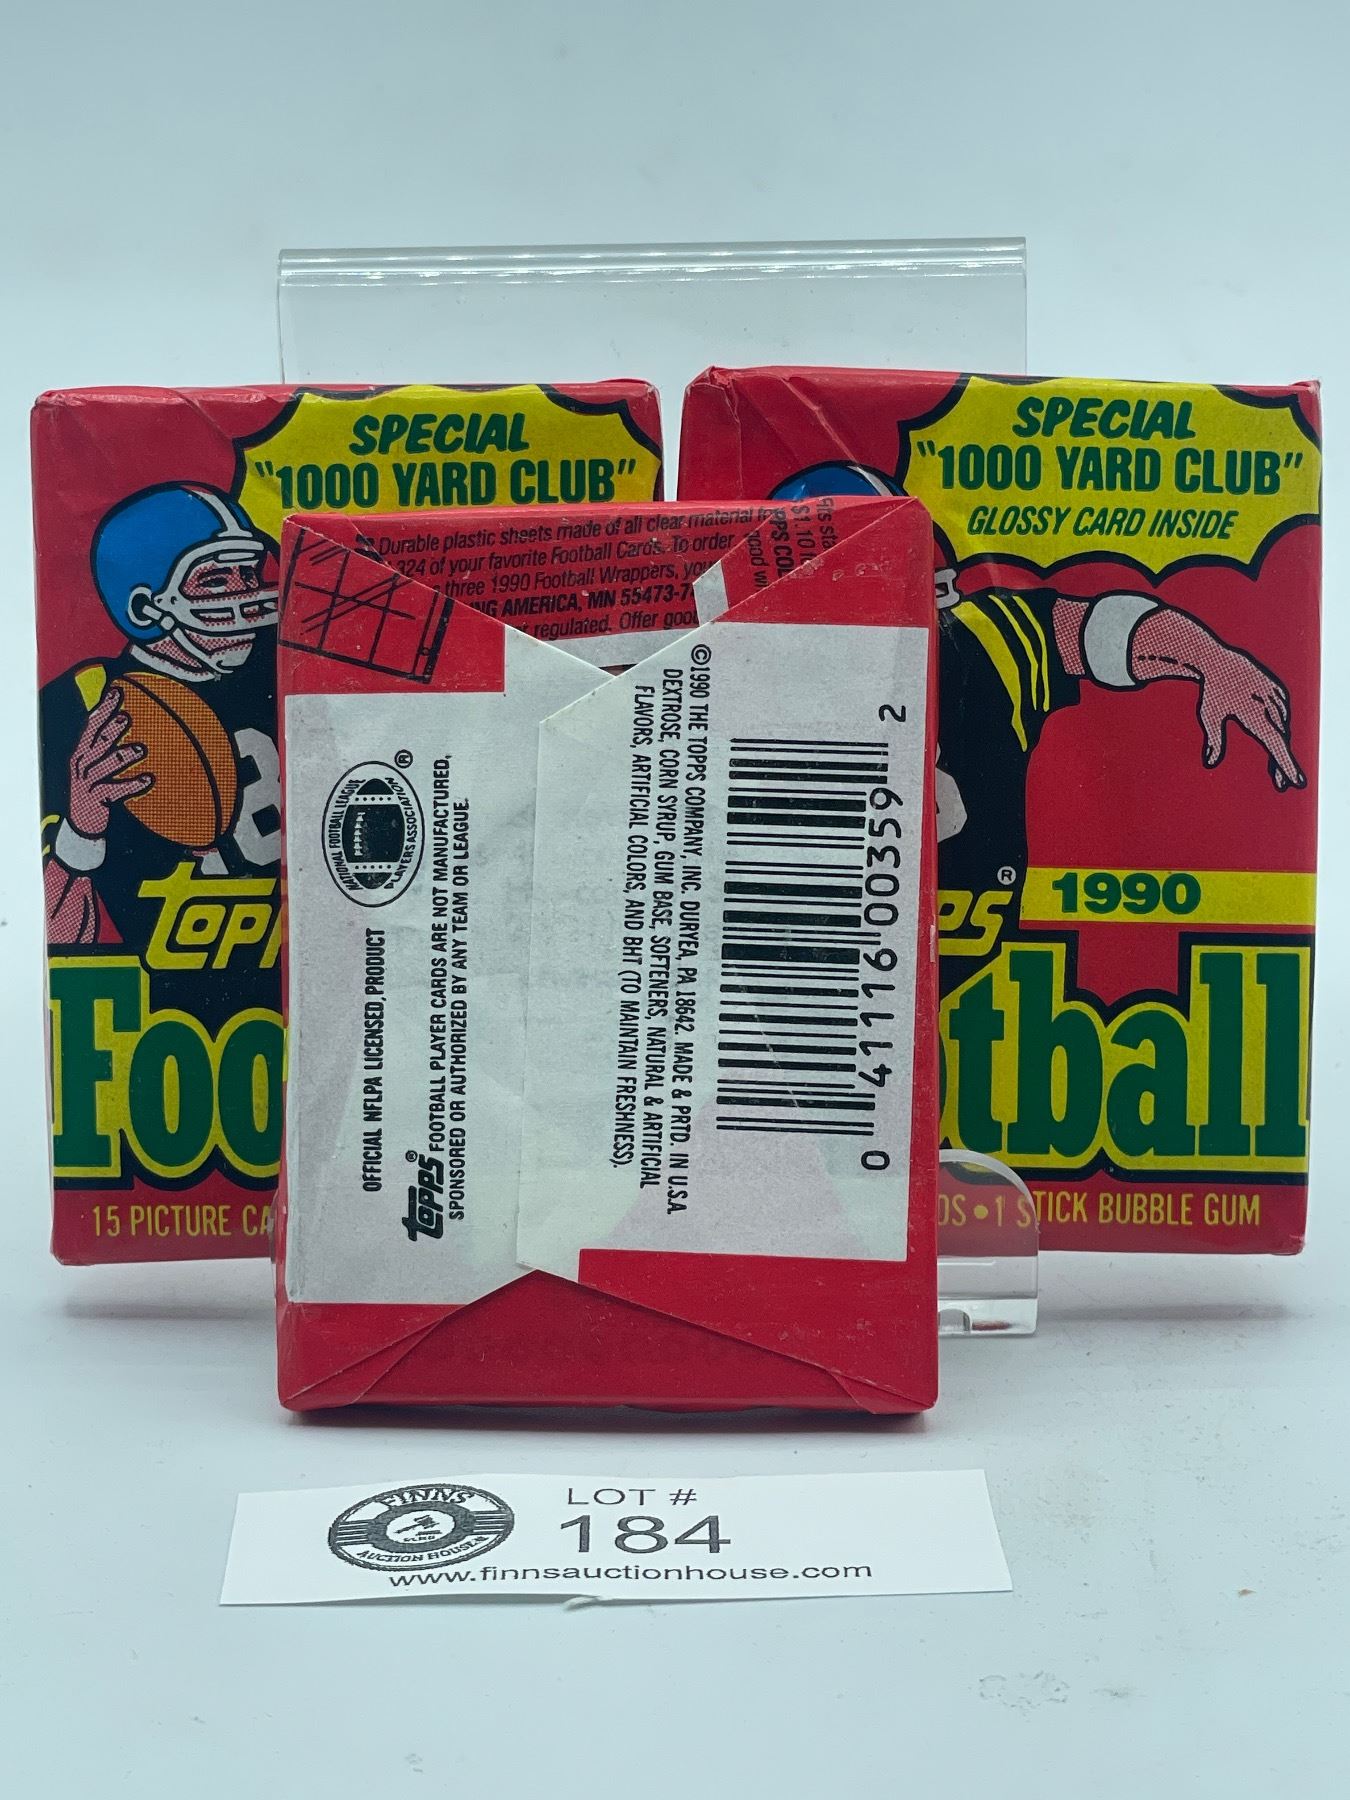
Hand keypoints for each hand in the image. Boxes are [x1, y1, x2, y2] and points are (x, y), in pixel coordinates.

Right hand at [66, 683, 152, 836]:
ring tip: (140, 749)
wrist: (82, 821)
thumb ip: (110, 743)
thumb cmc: (97, 785)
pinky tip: (149, 780)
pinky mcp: (95, 799)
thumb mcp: (100, 762)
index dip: (104, 707)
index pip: (92, 723)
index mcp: (83, 750)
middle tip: (127, 717)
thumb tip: (134, 717)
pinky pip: (115, 791)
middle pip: (96, 741)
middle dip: (110, 728)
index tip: (117, 691)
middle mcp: (82, 763)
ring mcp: (87, 781)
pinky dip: (132, 785)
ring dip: (122, 756)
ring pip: (104, 765)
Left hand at [1195, 645, 1303, 791]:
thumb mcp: (1209, 717)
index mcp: (1255, 715)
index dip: (1286, 765)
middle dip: (1281, 762)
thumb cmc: (1211, 691)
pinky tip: (1276, 738)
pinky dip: (1280, 726)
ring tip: (1276, 768)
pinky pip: (1282, 712)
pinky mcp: (1276, 689)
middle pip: (1280, 741)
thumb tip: (1210, 762)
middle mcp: (1270, 706)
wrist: (1218, 659)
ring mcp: (1275, 696)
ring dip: (1280, 745)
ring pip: (1282, 727)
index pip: (1275, 747)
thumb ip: (1213, 741)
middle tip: (1282, 784)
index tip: (1296, 782)